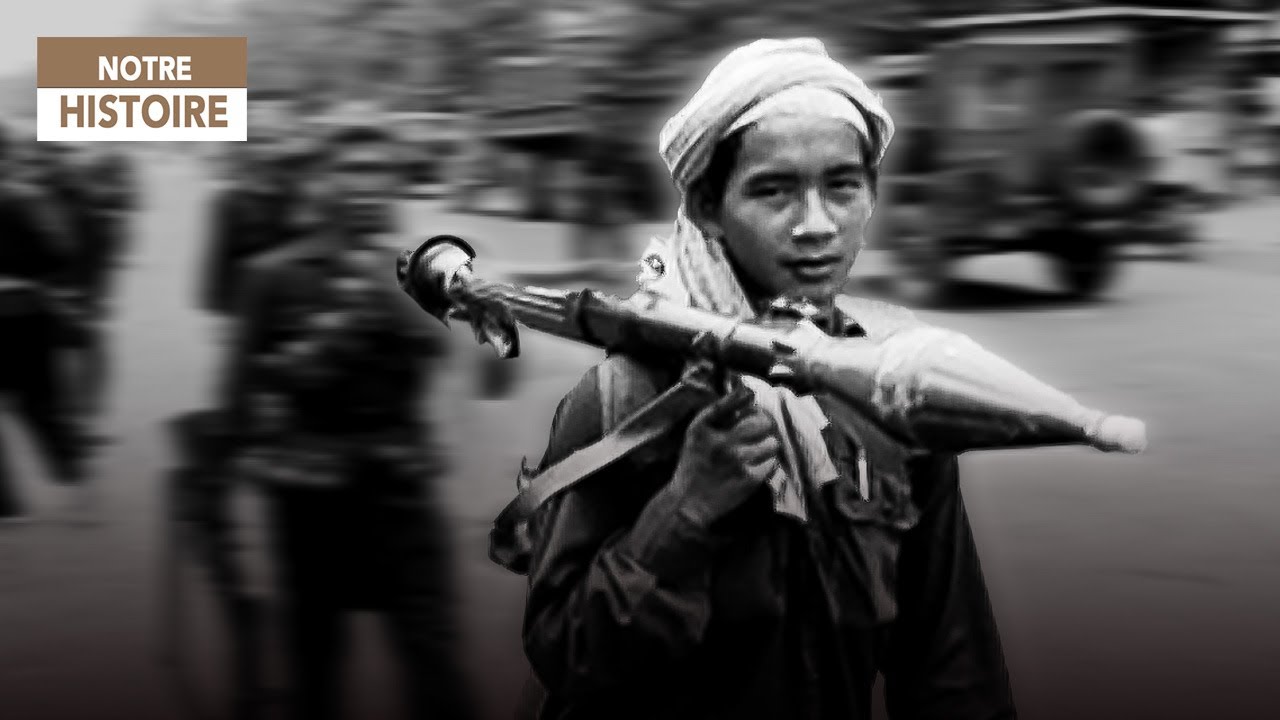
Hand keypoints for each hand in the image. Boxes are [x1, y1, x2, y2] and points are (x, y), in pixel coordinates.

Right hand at [669, 382, 784, 525]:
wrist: (689, 503)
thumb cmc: (693, 465)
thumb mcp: (695, 435)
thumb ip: (716, 415)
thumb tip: (745, 394)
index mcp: (704, 428)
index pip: (728, 403)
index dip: (743, 395)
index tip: (749, 394)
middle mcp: (722, 442)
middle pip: (762, 422)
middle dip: (763, 424)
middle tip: (759, 430)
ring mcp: (738, 461)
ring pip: (772, 442)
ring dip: (767, 446)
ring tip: (756, 451)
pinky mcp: (750, 479)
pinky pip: (772, 462)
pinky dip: (767, 464)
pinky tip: (755, 466)